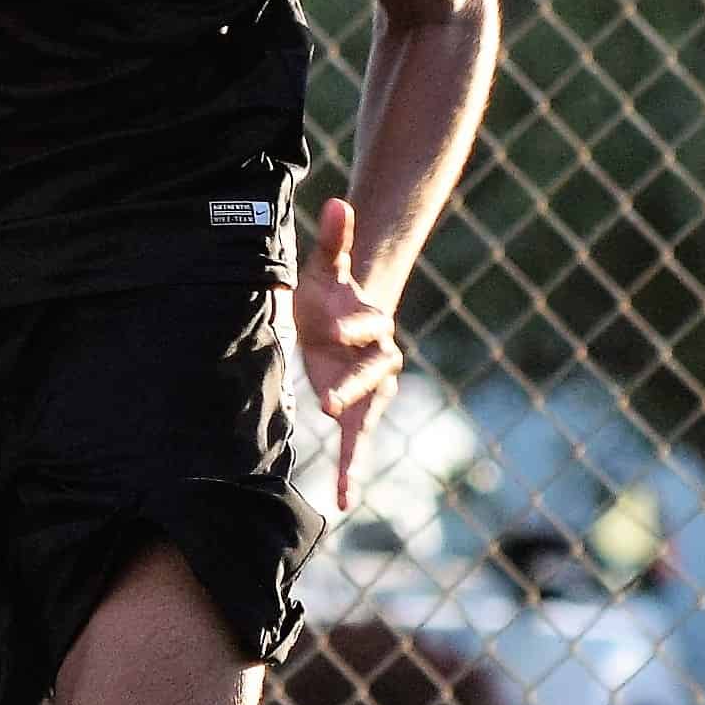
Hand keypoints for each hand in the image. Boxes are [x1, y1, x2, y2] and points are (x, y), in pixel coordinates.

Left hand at [291, 195, 399, 513]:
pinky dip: (349, 473)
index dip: (352, 325)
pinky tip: (340, 503)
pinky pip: (354, 445)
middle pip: (371, 374)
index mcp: (371, 322)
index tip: (332, 328)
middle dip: (351, 385)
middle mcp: (379, 359)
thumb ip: (334, 238)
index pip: (367, 324)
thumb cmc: (330, 291)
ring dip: (354, 445)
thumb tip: (336, 200)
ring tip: (345, 480)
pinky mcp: (356, 412)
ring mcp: (370, 390)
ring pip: (367, 416)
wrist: (341, 318)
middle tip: (327, 399)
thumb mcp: (325, 266)